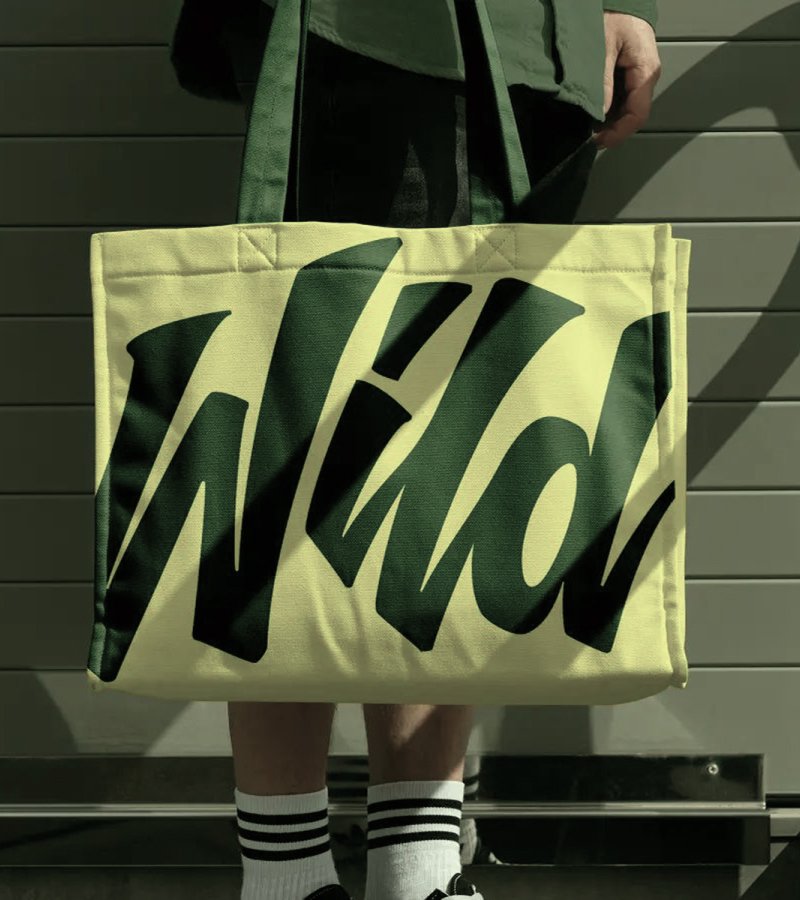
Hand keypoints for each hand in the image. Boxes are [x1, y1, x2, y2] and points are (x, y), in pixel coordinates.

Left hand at [593, 11, 661, 148]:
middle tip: (587, 136)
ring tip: (586, 124)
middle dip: (610, 129)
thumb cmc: (614, 13)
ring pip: (625, 109)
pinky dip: (606, 108)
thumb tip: (598, 114)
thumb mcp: (604, 47)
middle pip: (631, 115)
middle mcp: (646, 76)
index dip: (618, 133)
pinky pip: (621, 98)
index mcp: (646, 71)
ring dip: (607, 120)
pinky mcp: (630, 74)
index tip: (597, 142)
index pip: (637, 114)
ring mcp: (639, 76)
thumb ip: (602, 81)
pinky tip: (592, 110)